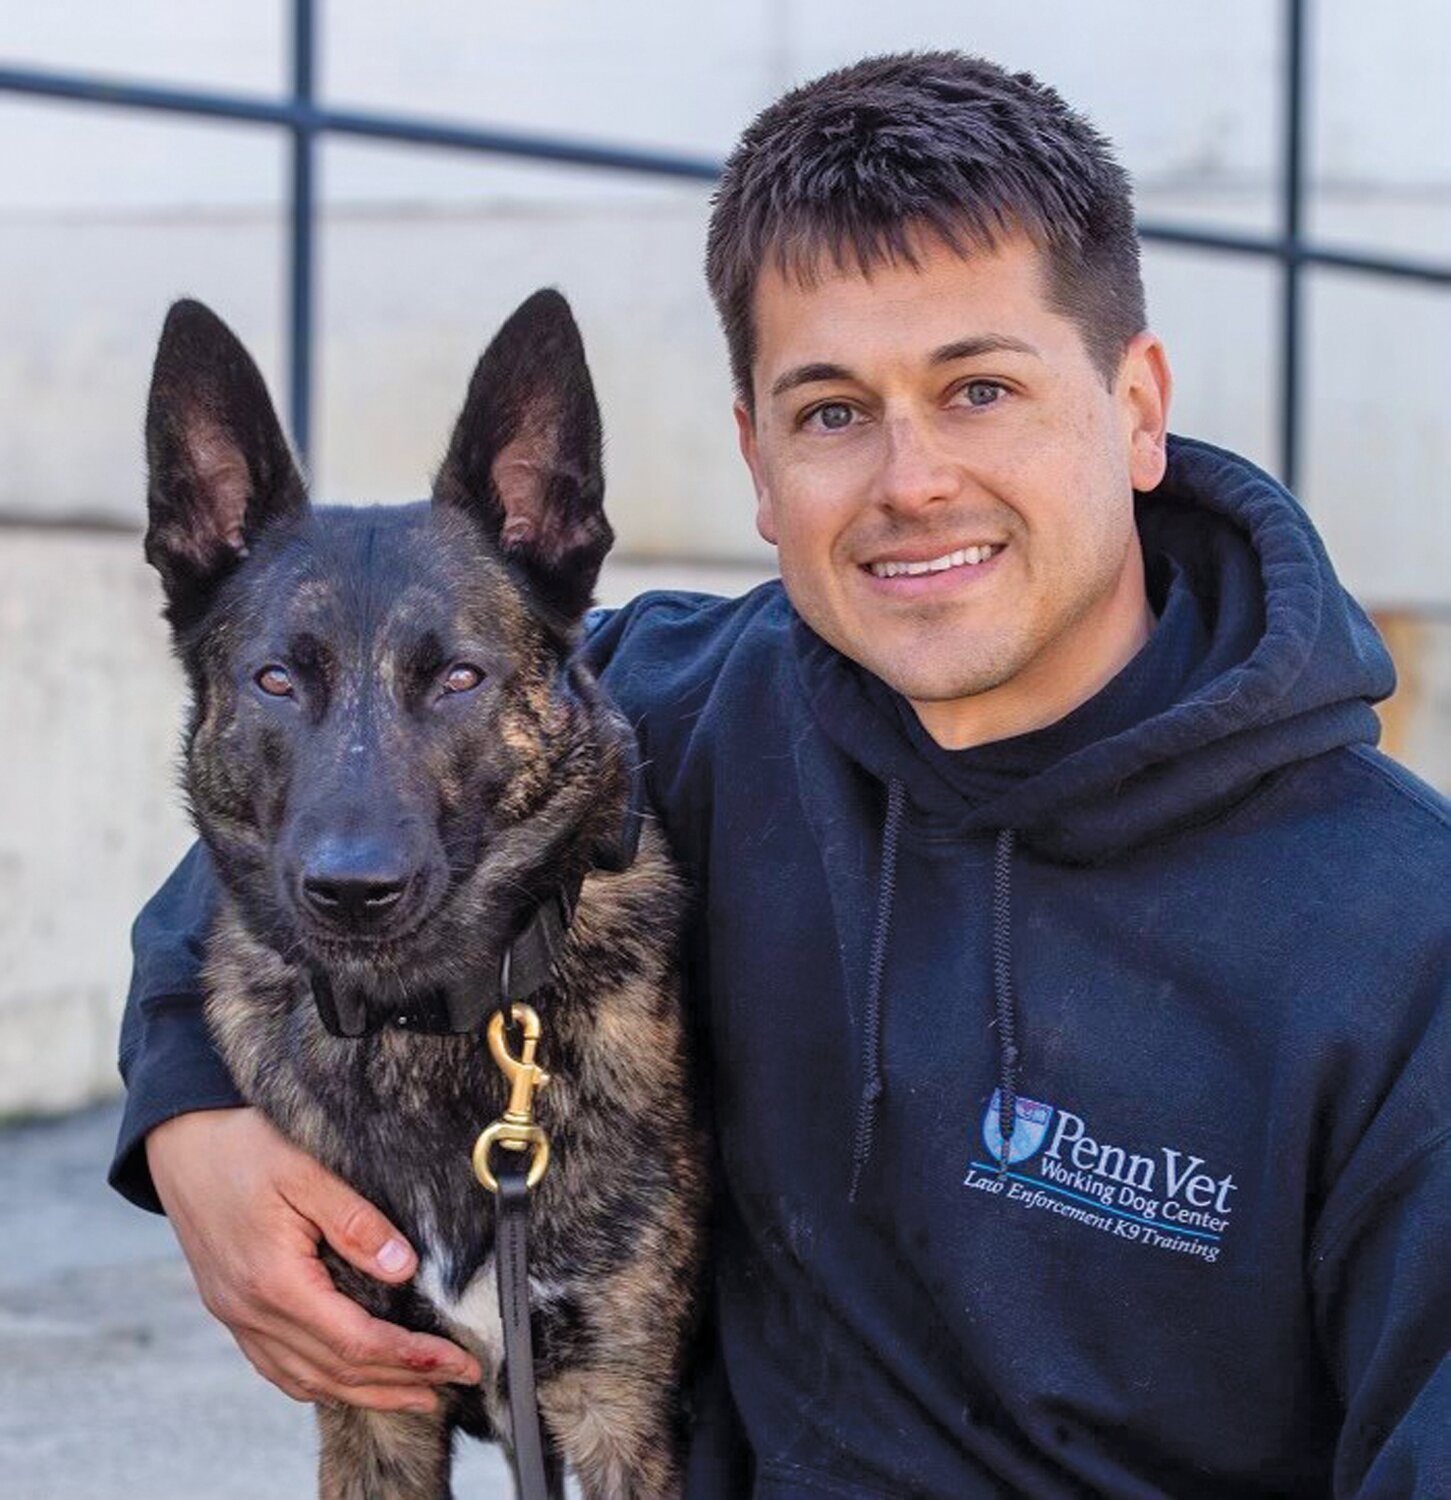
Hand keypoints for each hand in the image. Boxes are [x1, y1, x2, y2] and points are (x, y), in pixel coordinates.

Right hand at [147, 1107, 482, 1411]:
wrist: (181, 1142)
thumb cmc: (244, 1146)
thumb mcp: (306, 1169)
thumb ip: (355, 1221)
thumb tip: (402, 1266)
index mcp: (274, 1281)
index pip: (356, 1341)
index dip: (412, 1357)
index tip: (457, 1362)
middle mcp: (251, 1312)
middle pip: (337, 1372)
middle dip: (401, 1384)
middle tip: (456, 1385)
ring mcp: (237, 1316)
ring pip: (307, 1378)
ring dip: (365, 1393)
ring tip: (416, 1396)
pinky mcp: (232, 1309)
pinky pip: (278, 1367)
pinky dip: (320, 1382)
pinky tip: (349, 1381)